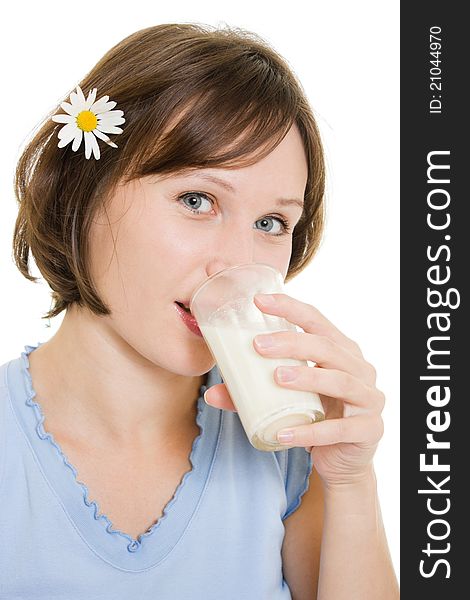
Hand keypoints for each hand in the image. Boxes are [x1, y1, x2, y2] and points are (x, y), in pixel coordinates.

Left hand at [204, 293, 385, 487]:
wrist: (344, 460)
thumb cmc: (316, 415)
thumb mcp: (287, 399)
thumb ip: (252, 395)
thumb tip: (211, 393)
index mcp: (341, 351)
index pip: (317, 320)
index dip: (290, 308)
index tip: (259, 301)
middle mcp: (359, 369)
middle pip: (327, 347)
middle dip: (292, 343)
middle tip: (258, 345)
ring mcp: (368, 399)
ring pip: (339, 381)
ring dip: (307, 377)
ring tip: (276, 378)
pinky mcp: (368, 430)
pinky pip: (339, 429)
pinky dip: (310, 432)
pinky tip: (284, 435)